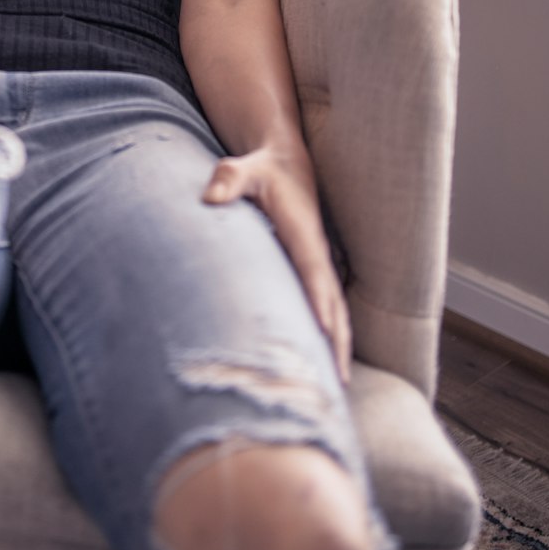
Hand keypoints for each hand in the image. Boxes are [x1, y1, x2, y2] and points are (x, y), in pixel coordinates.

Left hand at [203, 147, 351, 382]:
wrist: (285, 162)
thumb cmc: (262, 169)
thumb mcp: (243, 168)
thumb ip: (228, 178)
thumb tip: (209, 197)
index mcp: (302, 233)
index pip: (313, 272)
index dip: (320, 301)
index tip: (325, 332)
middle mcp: (317, 252)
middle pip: (333, 302)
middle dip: (338, 340)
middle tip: (338, 382)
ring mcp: (317, 263)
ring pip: (334, 309)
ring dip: (338, 344)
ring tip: (338, 386)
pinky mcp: (310, 270)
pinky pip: (324, 305)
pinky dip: (330, 333)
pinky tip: (325, 361)